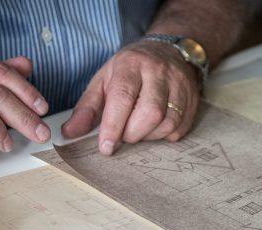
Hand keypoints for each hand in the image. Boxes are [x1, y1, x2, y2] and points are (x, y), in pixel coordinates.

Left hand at [62, 41, 199, 154]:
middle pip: (150, 113)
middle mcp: (159, 73)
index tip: (106, 147)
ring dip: (149, 136)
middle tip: (123, 134)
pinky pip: (180, 128)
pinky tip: (154, 128)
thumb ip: (87, 108)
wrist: (169, 51)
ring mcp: (180, 85)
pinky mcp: (192, 100)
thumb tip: (69, 133)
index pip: (123, 97)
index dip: (113, 126)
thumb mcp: (104, 80)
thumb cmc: (131, 69)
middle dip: (132, 133)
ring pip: (168, 123)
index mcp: (132, 65)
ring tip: (138, 129)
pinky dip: (164, 135)